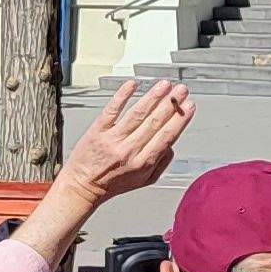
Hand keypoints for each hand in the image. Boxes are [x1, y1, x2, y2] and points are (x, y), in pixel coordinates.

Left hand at [62, 81, 192, 203]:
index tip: (188, 107)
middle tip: (181, 91)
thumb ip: (161, 163)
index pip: (166, 136)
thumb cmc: (111, 183)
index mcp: (143, 163)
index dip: (180, 119)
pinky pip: (112, 109)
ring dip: (153, 97)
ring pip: (137, 113)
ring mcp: (113, 139)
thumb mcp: (144, 180)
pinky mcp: (97, 130)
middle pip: (154, 122)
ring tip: (164, 85)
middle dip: (171, 104)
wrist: (82, 186)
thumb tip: (172, 145)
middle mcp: (129, 150)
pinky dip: (123, 95)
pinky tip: (133, 85)